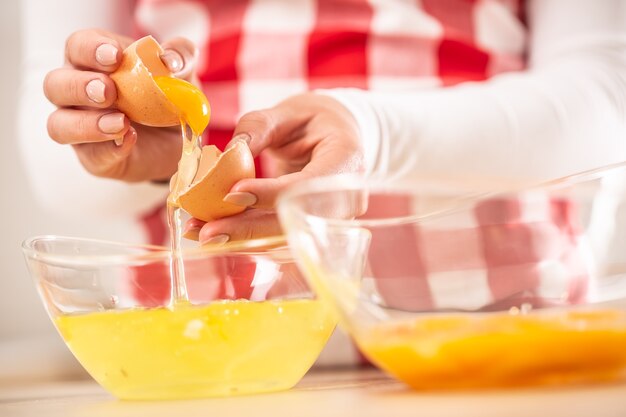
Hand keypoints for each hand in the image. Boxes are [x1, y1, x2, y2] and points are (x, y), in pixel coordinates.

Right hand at [43, 29, 197, 181]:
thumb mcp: (180, 72)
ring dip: (86, 123)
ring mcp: (80, 126)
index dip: (90, 49)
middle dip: (80, 87)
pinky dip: (110, 149)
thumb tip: (170, 60)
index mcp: (93, 61)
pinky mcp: (94, 156)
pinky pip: (91, 155)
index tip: (114, 56)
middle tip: (109, 92)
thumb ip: (180, 56)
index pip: (77, 46)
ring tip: (121, 122)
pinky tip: (130, 140)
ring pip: (59, 125)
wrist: (178, 139)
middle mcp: (76, 92)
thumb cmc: (167, 96)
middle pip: (55, 84)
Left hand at [183, 93, 364, 242]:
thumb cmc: (314, 120)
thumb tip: (227, 154)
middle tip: (208, 230)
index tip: (232, 194)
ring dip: (241, 237)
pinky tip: (214, 231)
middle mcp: (346, 198)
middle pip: (296, 221)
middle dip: (249, 228)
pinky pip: (278, 238)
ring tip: (200, 231)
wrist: (336, 137)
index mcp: (346, 159)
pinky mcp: (312, 229)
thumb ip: (258, 127)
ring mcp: (331, 220)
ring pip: (284, 237)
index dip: (271, 194)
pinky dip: (245, 236)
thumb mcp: (287, 111)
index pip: (310, 186)